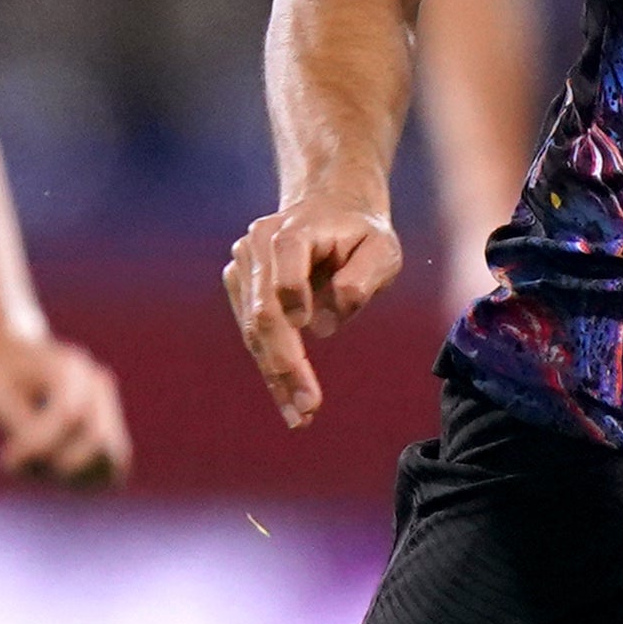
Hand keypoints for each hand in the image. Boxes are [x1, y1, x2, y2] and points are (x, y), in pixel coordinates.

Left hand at [0, 327, 130, 487]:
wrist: (3, 352)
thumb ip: (20, 423)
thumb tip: (47, 455)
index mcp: (68, 368)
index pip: (69, 417)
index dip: (38, 447)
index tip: (5, 459)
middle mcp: (96, 384)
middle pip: (101, 442)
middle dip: (60, 465)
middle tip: (23, 465)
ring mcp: (106, 406)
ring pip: (112, 460)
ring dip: (73, 476)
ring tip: (35, 467)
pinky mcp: (106, 429)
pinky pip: (109, 467)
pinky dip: (80, 478)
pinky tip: (47, 468)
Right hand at [222, 201, 400, 430]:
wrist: (331, 207)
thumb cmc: (362, 234)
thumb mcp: (382, 249)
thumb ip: (361, 278)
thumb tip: (324, 325)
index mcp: (293, 229)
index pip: (284, 265)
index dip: (293, 297)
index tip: (309, 329)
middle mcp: (258, 244)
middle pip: (264, 310)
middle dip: (284, 363)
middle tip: (306, 407)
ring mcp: (243, 265)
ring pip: (253, 330)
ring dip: (274, 376)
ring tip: (298, 416)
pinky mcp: (240, 286)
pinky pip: (252, 334)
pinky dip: (270, 368)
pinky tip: (288, 399)